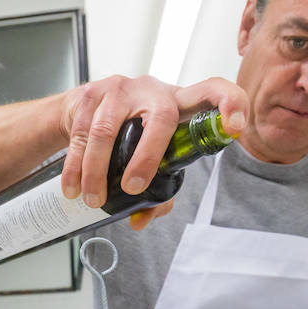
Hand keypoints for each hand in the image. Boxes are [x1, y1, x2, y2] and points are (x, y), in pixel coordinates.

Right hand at [59, 74, 247, 213]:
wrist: (78, 110)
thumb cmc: (125, 135)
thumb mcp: (145, 157)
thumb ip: (154, 192)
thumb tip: (140, 220)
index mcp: (177, 103)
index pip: (212, 91)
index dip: (230, 104)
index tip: (234, 129)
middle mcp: (152, 90)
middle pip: (160, 119)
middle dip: (148, 158)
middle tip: (132, 189)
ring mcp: (119, 89)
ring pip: (108, 130)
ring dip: (98, 171)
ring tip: (94, 199)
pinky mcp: (88, 94)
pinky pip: (81, 133)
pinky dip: (75, 166)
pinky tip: (73, 187)